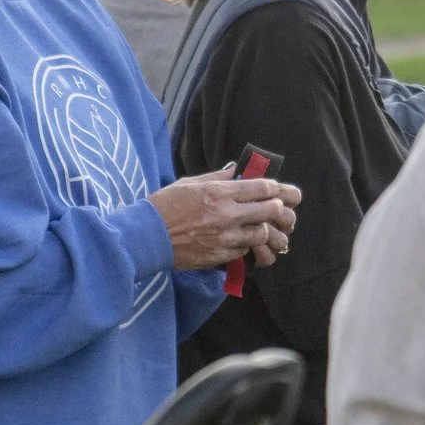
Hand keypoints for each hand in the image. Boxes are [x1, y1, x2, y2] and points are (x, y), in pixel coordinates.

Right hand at [151, 167, 301, 269]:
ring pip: (262, 234)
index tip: (276, 190)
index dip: (275, 188)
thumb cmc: (164, 206)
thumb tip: (234, 169)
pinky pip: (244, 251)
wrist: (148, 236)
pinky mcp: (220, 255)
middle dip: (277, 209)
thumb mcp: (189, 183)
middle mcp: (226, 214)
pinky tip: (238, 240)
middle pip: (270, 210)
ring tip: (256, 227)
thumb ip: (216, 177)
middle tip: (275, 209)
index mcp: (219, 192)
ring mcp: (225, 237)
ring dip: (262, 230)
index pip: (262, 188)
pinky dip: (245, 245)